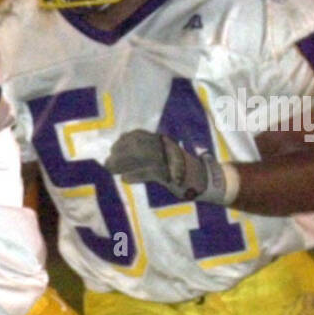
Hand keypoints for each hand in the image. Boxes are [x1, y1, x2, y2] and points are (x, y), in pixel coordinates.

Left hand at [105, 128, 228, 202]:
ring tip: (112, 169)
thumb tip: (123, 155)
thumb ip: (148, 153)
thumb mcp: (165, 156)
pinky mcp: (171, 175)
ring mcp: (169, 160)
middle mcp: (165, 148)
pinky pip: (150, 173)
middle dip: (120, 153)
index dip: (124, 140)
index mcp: (163, 142)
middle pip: (138, 146)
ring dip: (124, 164)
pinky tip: (126, 179)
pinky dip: (136, 176)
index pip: (140, 135)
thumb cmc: (180, 169)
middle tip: (108, 162)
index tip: (114, 147)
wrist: (205, 179)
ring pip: (142, 158)